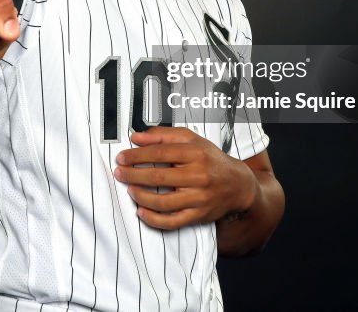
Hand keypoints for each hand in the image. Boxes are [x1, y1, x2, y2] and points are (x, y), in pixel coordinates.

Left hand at [113, 126, 257, 229]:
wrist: (238, 185)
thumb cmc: (211, 160)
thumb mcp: (191, 140)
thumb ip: (163, 135)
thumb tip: (136, 137)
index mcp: (195, 153)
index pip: (160, 152)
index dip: (136, 155)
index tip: (122, 157)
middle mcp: (199, 176)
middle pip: (159, 176)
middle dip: (134, 175)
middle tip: (120, 173)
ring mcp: (199, 198)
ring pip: (164, 202)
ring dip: (141, 197)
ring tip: (130, 190)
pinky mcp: (199, 215)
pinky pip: (172, 222)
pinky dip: (154, 219)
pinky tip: (141, 212)